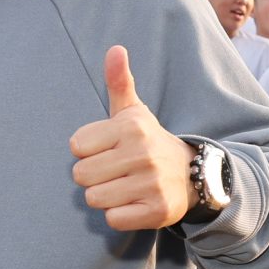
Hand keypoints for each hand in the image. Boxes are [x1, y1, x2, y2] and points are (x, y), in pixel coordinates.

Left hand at [69, 47, 193, 230]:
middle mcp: (142, 153)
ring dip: (104, 197)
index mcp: (131, 127)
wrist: (192, 174)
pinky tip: (133, 203)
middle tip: (114, 171)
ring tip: (124, 186)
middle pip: (81, 175)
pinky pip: (113, 219)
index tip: (107, 150)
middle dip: (92, 176)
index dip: (87, 151)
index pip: (76, 146)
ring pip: (94, 199)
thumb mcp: (134, 111)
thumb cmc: (148, 141)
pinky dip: (119, 215)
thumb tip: (115, 49)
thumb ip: (119, 81)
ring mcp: (151, 183)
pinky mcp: (157, 211)